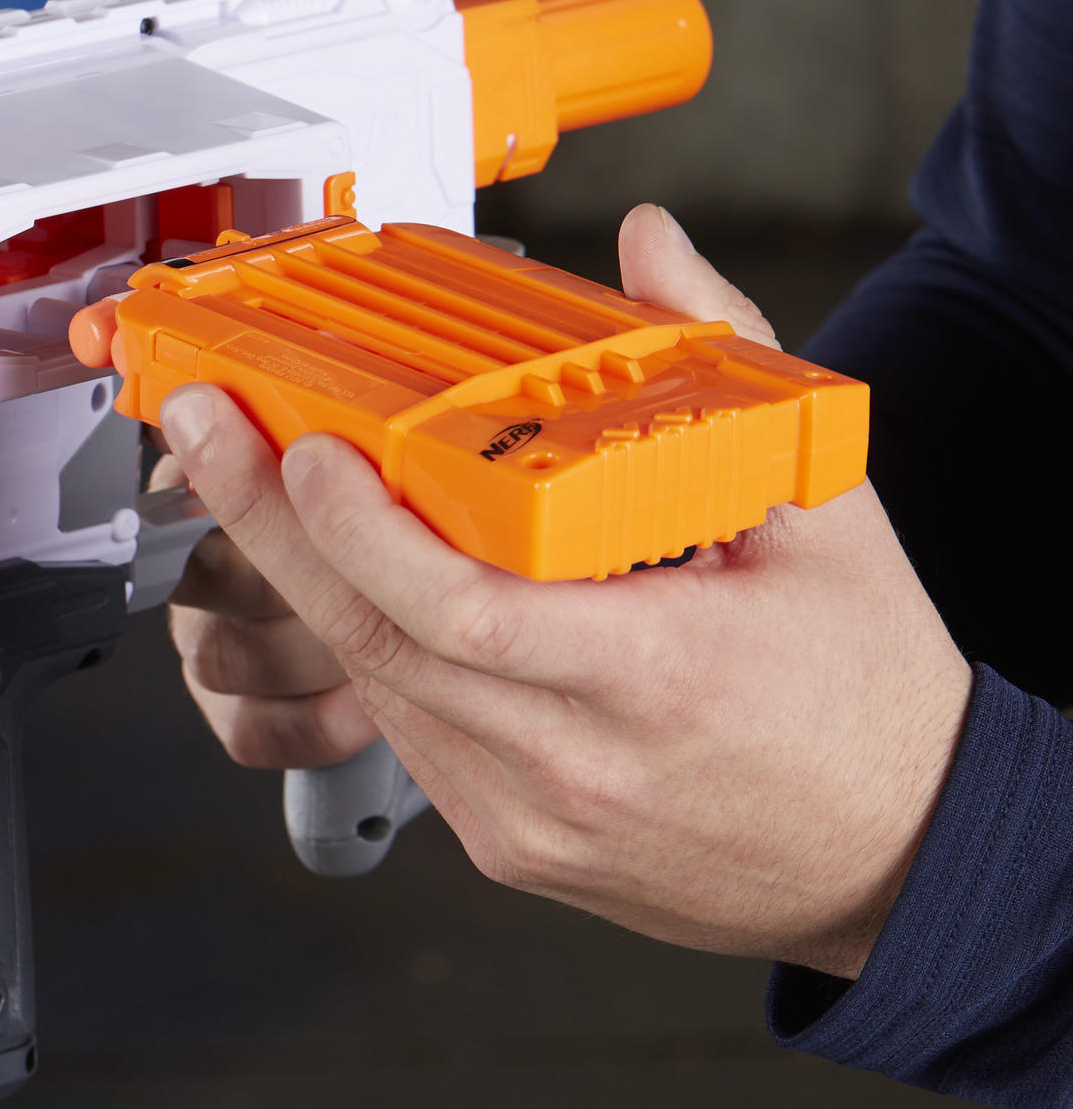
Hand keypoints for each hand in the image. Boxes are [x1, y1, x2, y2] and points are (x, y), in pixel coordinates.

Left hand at [159, 204, 972, 978]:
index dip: (358, 528)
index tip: (303, 447)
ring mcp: (527, 815)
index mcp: (656, 675)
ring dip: (303, 581)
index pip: (458, 607)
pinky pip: (406, 731)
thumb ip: (724, 363)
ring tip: (252, 485)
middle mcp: (573, 761)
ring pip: (375, 685)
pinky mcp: (507, 842)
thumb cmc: (869, 699)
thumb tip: (650, 249)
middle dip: (271, 526)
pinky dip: (366, 645)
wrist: (900, 859)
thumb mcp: (824, 513)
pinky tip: (339, 579)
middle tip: (208, 432)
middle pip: (378, 640)